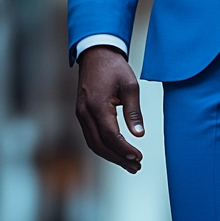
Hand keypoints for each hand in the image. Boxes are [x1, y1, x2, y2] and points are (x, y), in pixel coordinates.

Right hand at [75, 45, 145, 172]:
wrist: (95, 54)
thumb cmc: (113, 67)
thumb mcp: (130, 86)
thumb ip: (133, 112)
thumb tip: (139, 134)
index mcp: (97, 105)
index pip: (110, 136)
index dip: (124, 150)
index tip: (138, 157)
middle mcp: (85, 112)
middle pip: (100, 145)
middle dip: (119, 158)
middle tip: (136, 166)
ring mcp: (81, 114)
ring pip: (94, 143)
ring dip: (111, 156)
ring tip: (129, 164)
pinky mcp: (82, 114)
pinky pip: (91, 136)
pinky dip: (104, 147)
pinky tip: (117, 152)